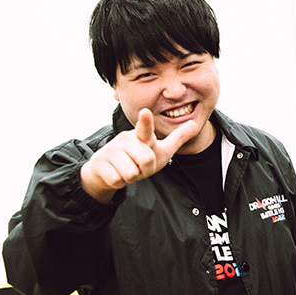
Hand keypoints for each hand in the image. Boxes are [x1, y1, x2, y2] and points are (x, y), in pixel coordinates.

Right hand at [80, 109, 197, 202]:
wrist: (106, 171)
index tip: (145, 112)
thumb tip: (195, 124)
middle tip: (138, 166)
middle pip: (146, 160)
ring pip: (131, 172)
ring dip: (131, 176)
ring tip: (126, 169)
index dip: (145, 121)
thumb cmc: (137, 158)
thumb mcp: (159, 150)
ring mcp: (111, 150)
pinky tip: (115, 174)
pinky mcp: (100, 162)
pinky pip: (117, 179)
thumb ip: (177, 138)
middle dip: (144, 170)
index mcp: (141, 136)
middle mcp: (125, 139)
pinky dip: (119, 182)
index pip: (145, 129)